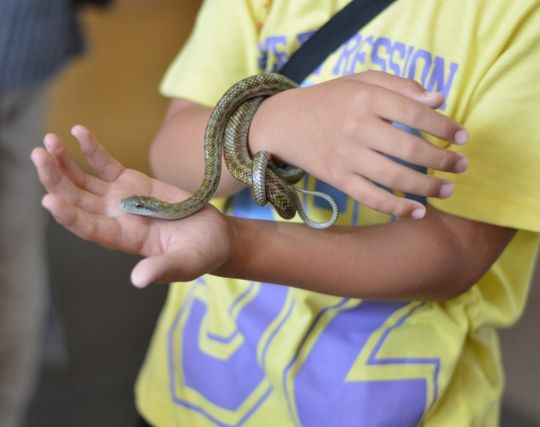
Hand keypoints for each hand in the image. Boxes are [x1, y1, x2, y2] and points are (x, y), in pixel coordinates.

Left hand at [31, 125, 231, 287]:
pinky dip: (91, 149)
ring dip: (64, 162)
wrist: (211, 236)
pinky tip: (77, 131)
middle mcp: (114, 218)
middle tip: (39, 156)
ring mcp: (120, 199)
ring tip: (48, 142)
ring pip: (83, 180)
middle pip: (76, 199)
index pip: (90, 228)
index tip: (49, 200)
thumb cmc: (201, 253)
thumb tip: (139, 280)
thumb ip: (163, 269)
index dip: (69, 216)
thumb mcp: (185, 263)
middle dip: (55, 179)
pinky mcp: (131, 182)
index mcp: (124, 239)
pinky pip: (105, 164)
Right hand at [249, 70, 468, 218]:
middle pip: (409, 149)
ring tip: (448, 190)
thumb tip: (438, 100)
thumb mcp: (361, 80)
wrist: (283, 122)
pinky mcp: (337, 178)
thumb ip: (400, 86)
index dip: (445, 127)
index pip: (416, 113)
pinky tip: (417, 212)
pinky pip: (370, 197)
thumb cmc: (329, 99)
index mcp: (366, 97)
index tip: (463, 137)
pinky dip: (395, 208)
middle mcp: (357, 126)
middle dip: (443, 160)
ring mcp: (346, 156)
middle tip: (462, 166)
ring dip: (427, 186)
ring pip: (394, 176)